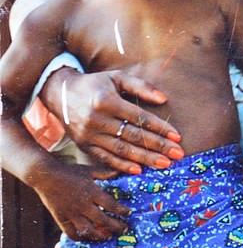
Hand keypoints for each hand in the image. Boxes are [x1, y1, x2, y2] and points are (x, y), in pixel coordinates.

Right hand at [31, 160, 129, 241]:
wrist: (46, 176)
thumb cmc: (69, 171)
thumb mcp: (89, 170)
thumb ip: (105, 173)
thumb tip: (120, 171)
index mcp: (92, 191)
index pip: (111, 205)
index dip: (122, 211)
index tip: (129, 213)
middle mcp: (83, 205)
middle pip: (103, 220)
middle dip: (116, 226)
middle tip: (124, 228)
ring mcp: (72, 214)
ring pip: (89, 230)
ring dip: (101, 235)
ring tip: (108, 236)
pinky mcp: (62, 219)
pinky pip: (73, 233)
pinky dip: (82, 238)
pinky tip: (88, 238)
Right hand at [42, 68, 183, 172]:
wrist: (60, 94)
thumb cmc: (95, 84)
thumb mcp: (117, 77)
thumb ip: (141, 86)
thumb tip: (164, 99)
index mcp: (107, 101)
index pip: (139, 117)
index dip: (159, 127)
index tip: (177, 136)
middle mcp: (97, 119)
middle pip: (133, 136)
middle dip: (157, 146)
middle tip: (178, 154)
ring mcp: (89, 135)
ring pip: (121, 150)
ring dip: (145, 159)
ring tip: (164, 164)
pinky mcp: (84, 146)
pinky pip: (105, 159)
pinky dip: (122, 166)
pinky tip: (139, 170)